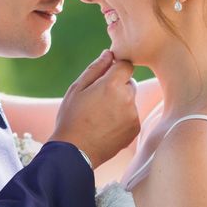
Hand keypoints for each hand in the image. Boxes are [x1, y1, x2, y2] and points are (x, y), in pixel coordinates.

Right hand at [49, 50, 140, 167]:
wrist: (75, 152)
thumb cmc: (71, 117)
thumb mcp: (77, 88)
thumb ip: (96, 68)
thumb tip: (109, 54)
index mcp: (112, 84)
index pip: (126, 65)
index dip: (115, 68)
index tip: (105, 77)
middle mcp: (127, 98)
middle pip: (129, 82)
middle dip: (117, 86)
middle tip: (97, 100)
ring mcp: (133, 115)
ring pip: (130, 100)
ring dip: (120, 102)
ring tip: (100, 116)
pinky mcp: (135, 129)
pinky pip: (131, 116)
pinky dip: (122, 117)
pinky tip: (106, 126)